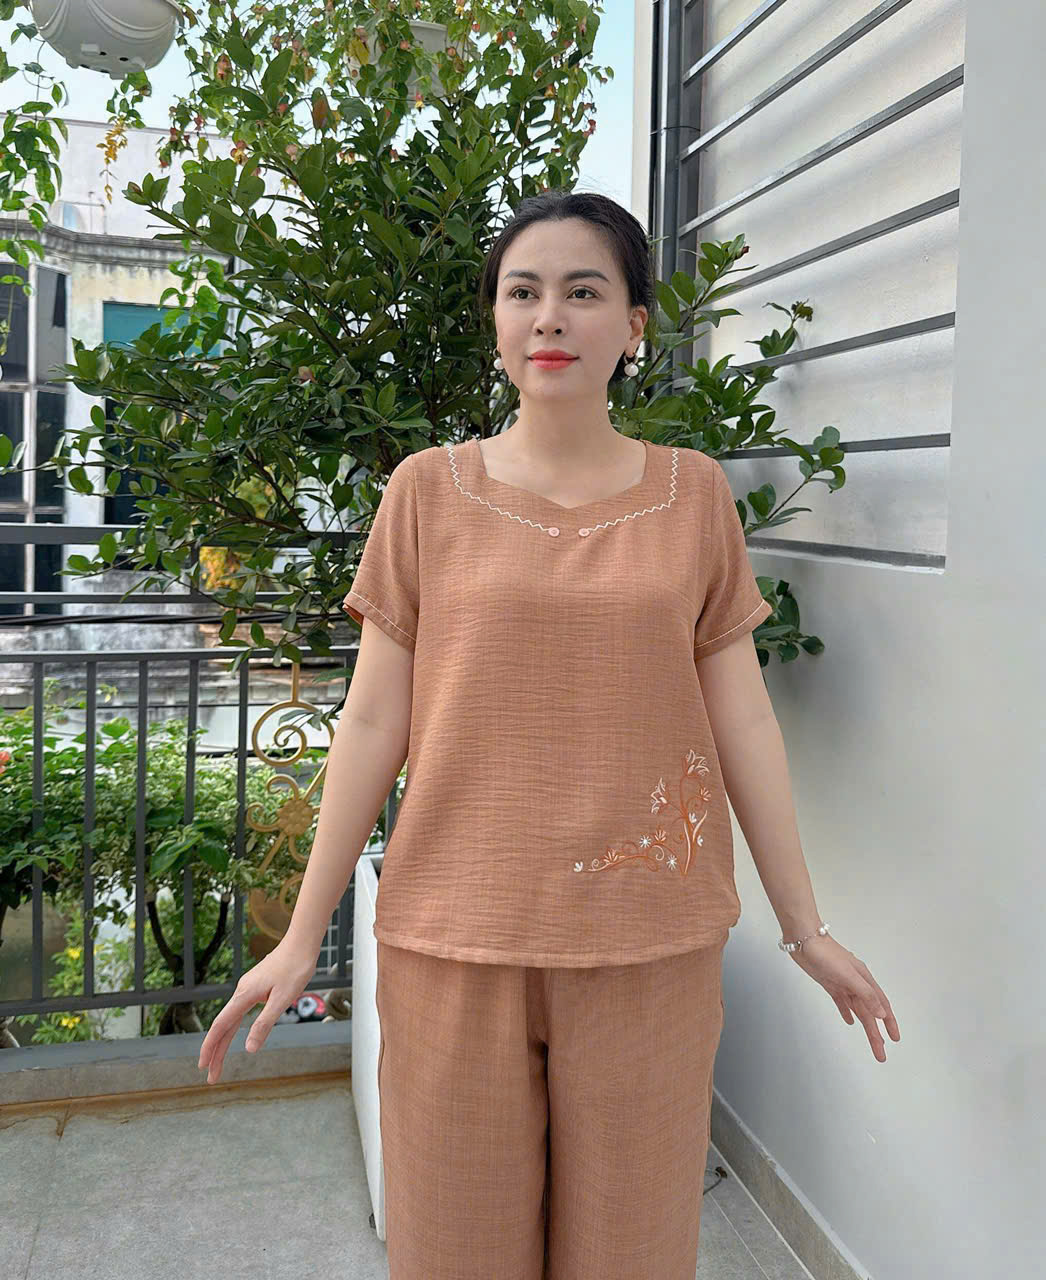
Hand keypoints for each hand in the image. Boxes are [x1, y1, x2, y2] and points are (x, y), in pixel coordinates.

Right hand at [197, 937, 317, 1083]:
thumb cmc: (295, 968)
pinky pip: (239, 1011)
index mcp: (245, 995)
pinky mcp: (255, 986)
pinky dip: (233, 1028)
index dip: (211, 1048)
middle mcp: (242, 991)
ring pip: (231, 1019)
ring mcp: (248, 988)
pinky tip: (235, 1034)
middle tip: (212, 1076)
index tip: (203, 1066)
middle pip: (223, 1026)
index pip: (221, 1026)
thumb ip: (264, 1023)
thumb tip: (248, 1048)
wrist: (301, 943)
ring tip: (219, 1062)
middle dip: (216, 1052)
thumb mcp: (283, 999)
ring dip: (224, 1042)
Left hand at [788, 935, 899, 1062]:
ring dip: (865, 1027)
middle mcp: (856, 983)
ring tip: (872, 1043)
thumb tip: (880, 1013)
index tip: (895, 1038)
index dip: (889, 1023)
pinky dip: (847, 1012)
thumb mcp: (849, 975)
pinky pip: (842, 1002)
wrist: (804, 940)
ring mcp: (843, 984)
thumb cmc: (826, 953)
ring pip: (858, 1010)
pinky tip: (849, 1021)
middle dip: (876, 1034)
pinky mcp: (830, 984)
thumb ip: (865, 994)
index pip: (882, 1006)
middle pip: (870, 1013)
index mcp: (865, 979)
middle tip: (881, 1053)